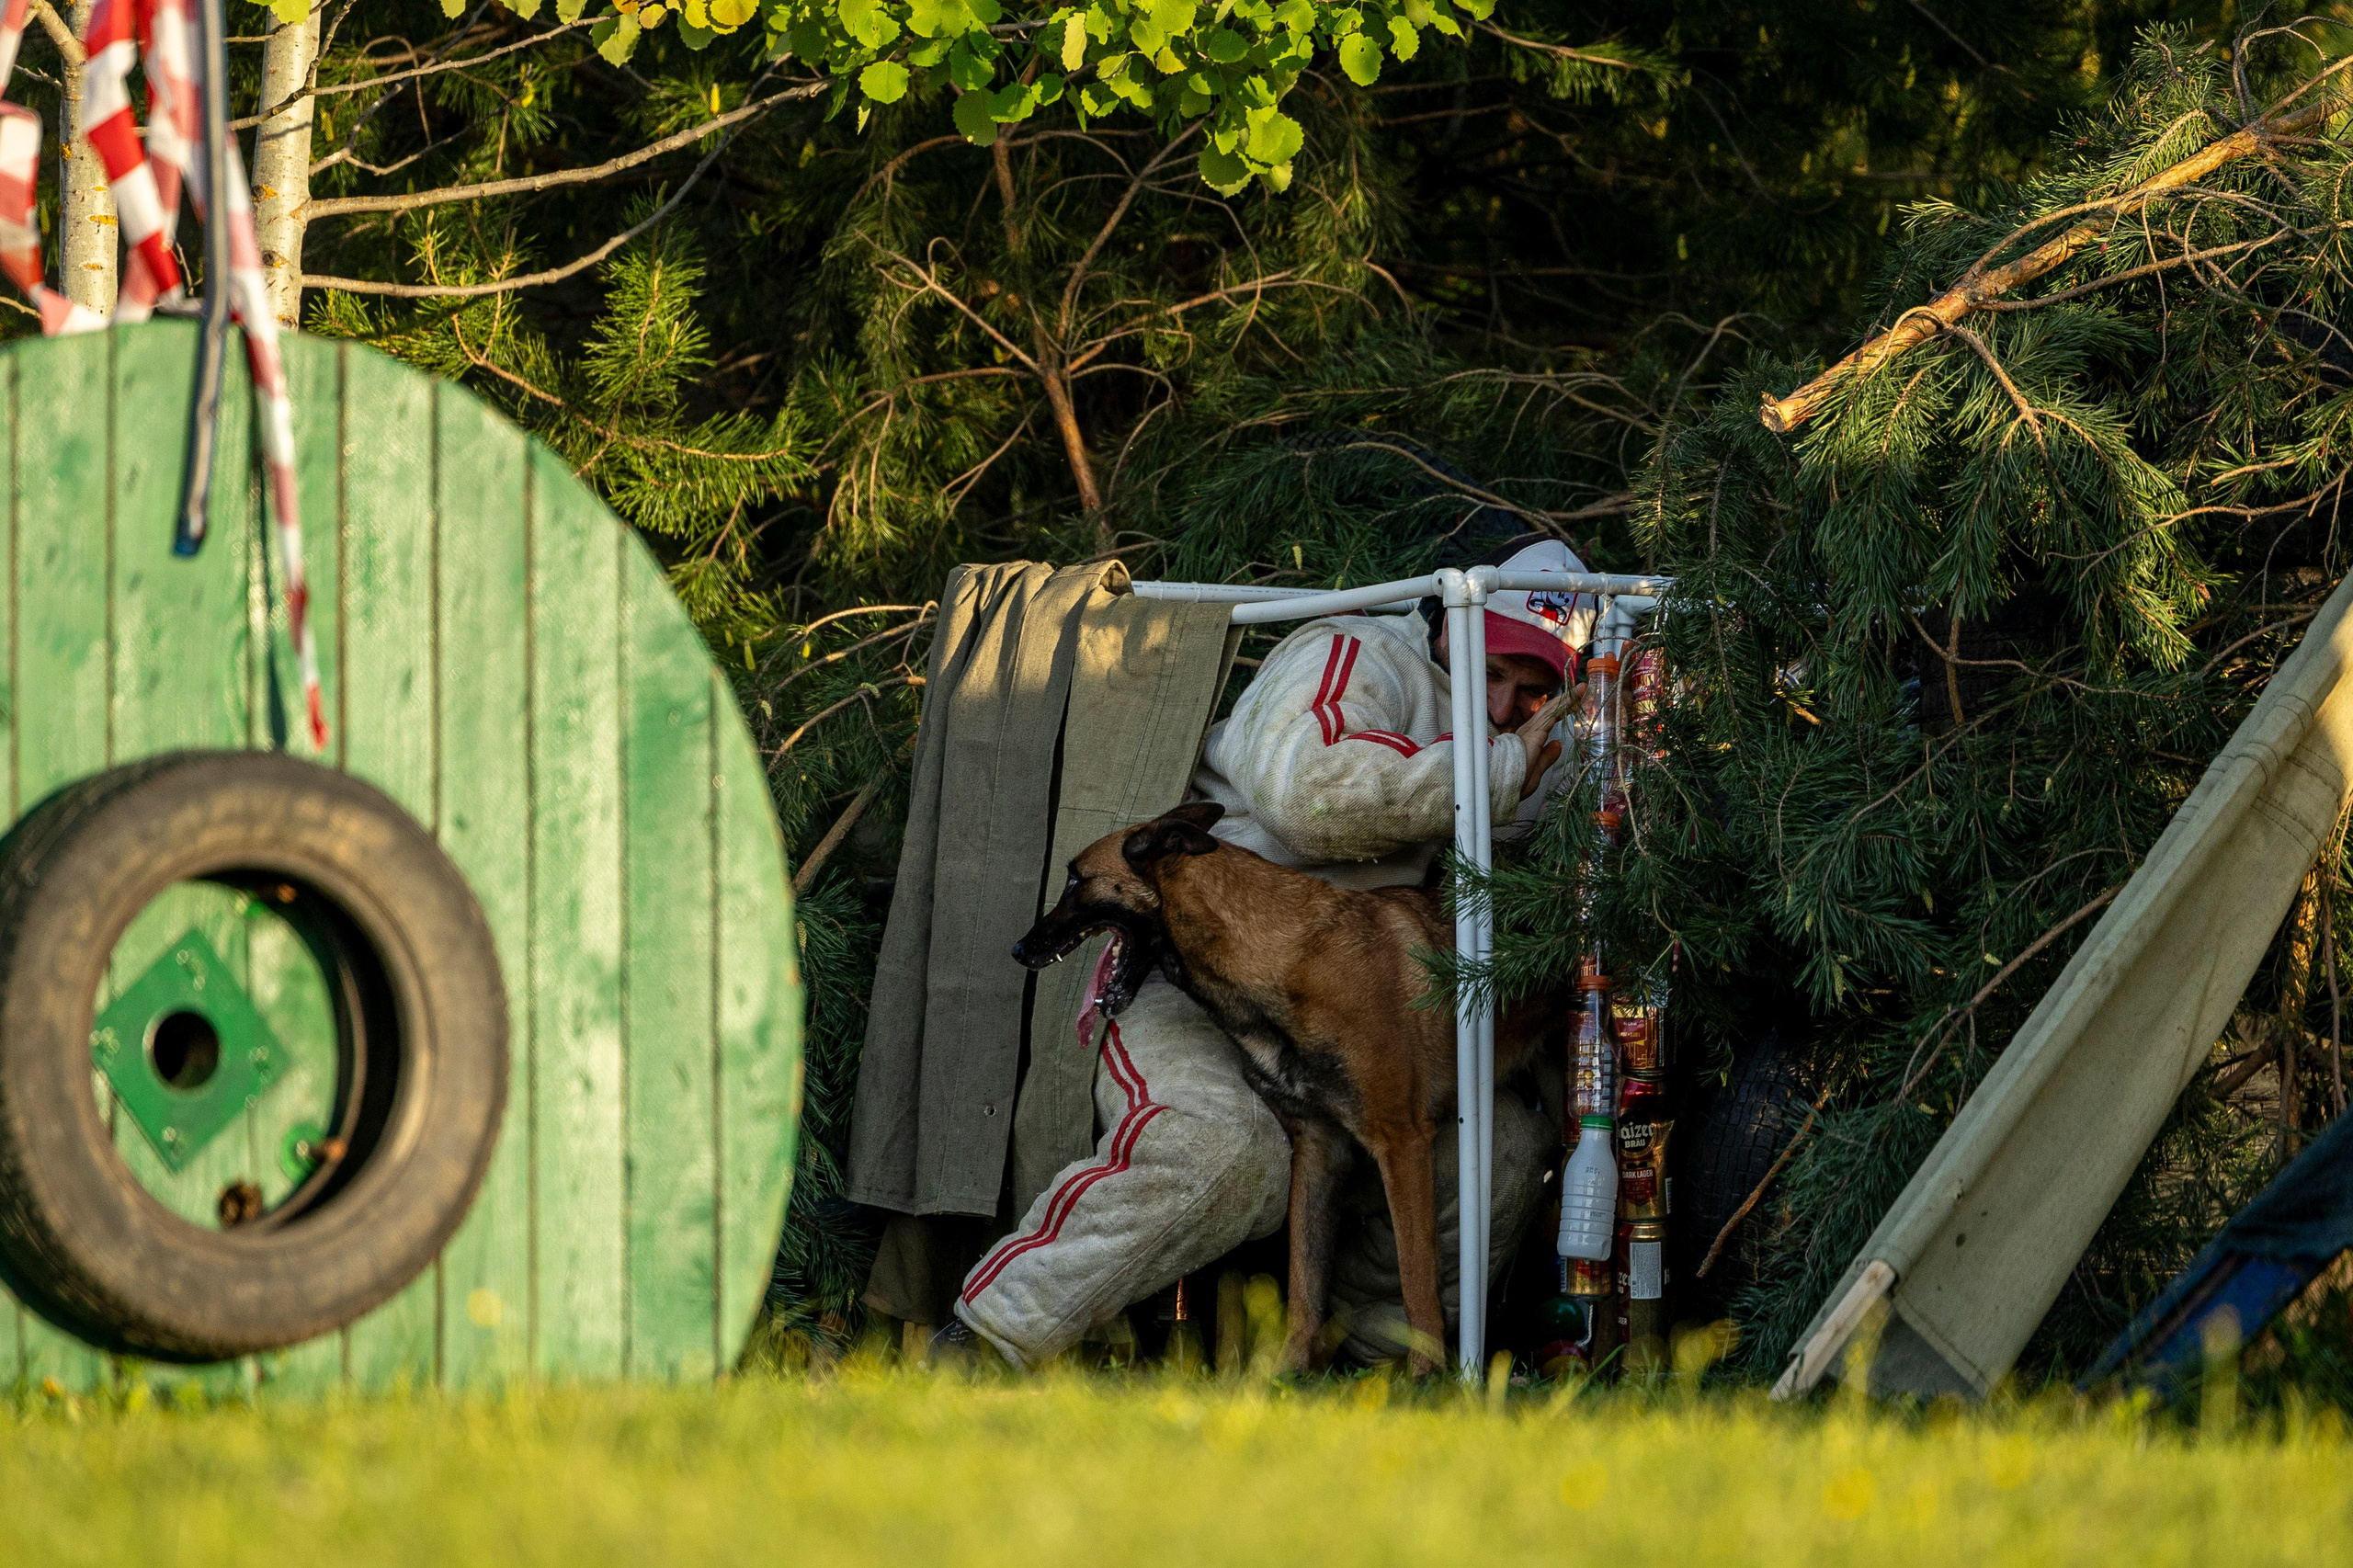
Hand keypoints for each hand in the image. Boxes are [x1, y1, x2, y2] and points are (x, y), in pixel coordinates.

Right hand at [1513, 683, 1581, 800]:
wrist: (1499, 784)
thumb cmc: (1513, 781)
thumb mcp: (1536, 769)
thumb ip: (1547, 756)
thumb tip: (1557, 744)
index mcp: (1527, 740)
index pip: (1546, 722)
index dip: (1559, 713)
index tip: (1570, 708)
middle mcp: (1528, 731)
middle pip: (1549, 712)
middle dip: (1564, 702)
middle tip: (1579, 692)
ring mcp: (1531, 730)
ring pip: (1551, 709)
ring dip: (1567, 699)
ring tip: (1581, 689)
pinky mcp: (1536, 731)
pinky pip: (1552, 713)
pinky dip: (1564, 703)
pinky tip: (1574, 696)